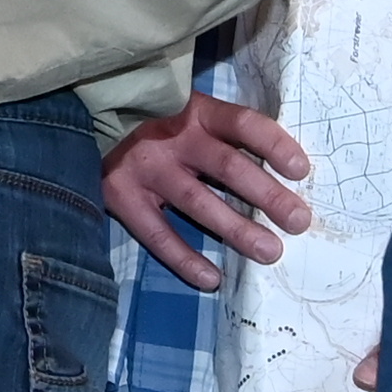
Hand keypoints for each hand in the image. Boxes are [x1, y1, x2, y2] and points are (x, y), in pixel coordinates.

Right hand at [106, 95, 313, 288]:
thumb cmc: (158, 124)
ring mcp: (146, 169)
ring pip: (198, 202)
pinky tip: (212, 279)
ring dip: (237, 230)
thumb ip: (226, 134)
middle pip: (228, 166)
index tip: (302, 171)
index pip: (243, 124)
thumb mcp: (192, 113)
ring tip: (270, 252)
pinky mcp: (122, 198)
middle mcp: (173, 138)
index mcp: (197, 112)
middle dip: (267, 195)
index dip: (275, 145)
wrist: (89, 124)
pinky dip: (185, 259)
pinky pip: (159, 235)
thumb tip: (283, 171)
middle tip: (298, 221)